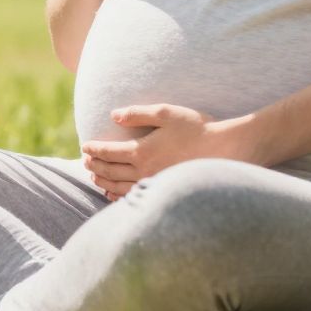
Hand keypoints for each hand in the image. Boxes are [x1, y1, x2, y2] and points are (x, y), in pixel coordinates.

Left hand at [80, 104, 256, 200]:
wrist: (224, 151)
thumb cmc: (196, 128)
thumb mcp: (166, 113)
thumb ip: (137, 114)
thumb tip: (113, 115)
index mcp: (142, 151)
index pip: (109, 152)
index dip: (94, 149)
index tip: (85, 146)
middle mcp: (144, 171)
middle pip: (110, 171)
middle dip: (94, 165)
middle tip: (85, 160)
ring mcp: (154, 184)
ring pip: (119, 186)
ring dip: (103, 181)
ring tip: (95, 176)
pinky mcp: (163, 191)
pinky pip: (134, 198)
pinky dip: (118, 195)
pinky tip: (114, 193)